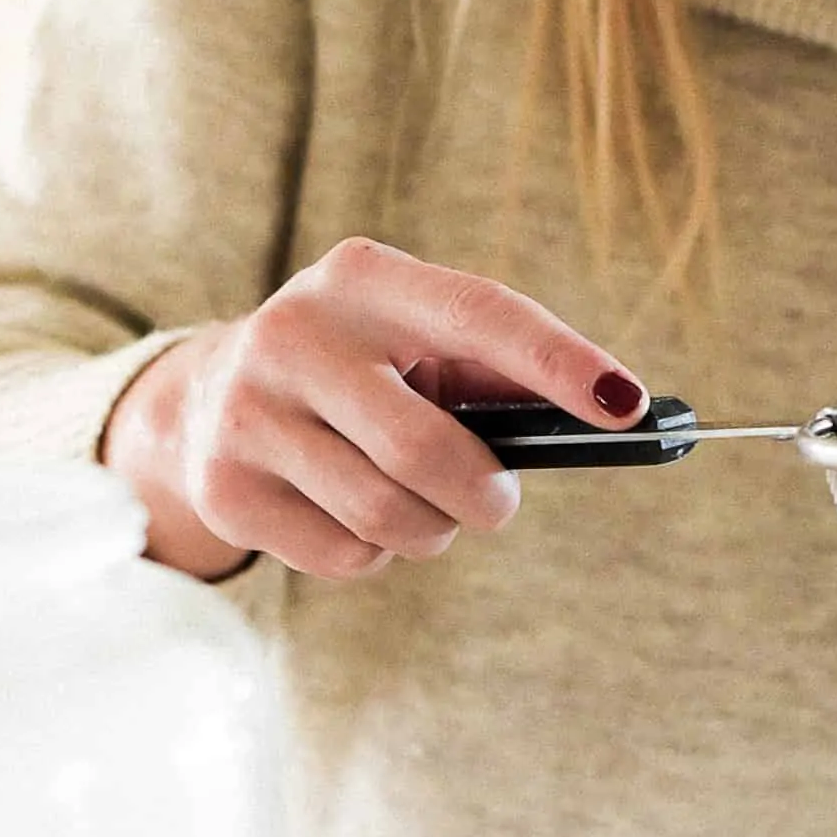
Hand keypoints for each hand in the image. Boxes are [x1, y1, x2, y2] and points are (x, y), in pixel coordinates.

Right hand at [101, 238, 646, 581]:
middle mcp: (295, 334)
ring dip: (430, 531)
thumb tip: (612, 414)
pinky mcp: (225, 486)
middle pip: (427, 452)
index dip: (558, 361)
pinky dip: (375, 554)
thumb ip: (498, 374)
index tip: (626, 406)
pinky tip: (351, 515)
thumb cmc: (362, 374)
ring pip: (388, 517)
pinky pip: (345, 555)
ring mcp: (248, 412)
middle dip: (485, 496)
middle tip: (494, 502)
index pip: (478, 314)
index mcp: (364, 280)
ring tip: (415, 505)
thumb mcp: (418, 344)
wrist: (210, 398)